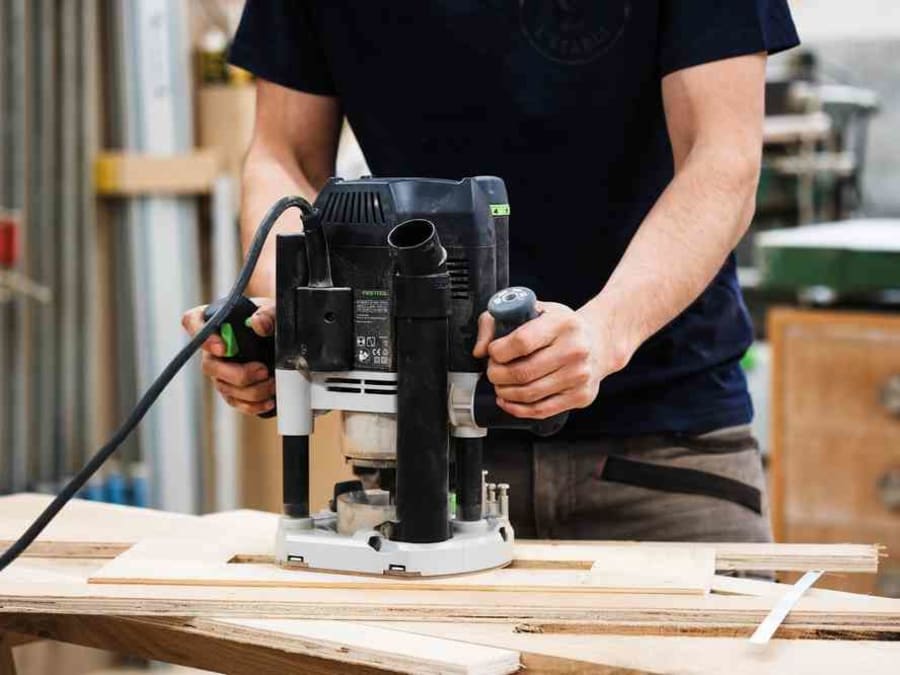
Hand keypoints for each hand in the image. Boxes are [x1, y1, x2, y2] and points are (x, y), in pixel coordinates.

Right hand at [181, 298, 275, 415]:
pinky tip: (269, 401)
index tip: (223, 348)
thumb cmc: (271, 319)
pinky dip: (252, 405)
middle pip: (209, 365)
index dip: (204, 337)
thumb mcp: (273, 311)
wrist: (280, 337)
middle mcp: (211, 347)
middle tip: (262, 371)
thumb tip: (258, 324)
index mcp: (215, 320)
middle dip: (237, 374)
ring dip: (250, 391)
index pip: (192, 322)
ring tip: (272, 384)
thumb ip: (267, 314)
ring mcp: (219, 370)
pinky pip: (234, 401)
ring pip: (224, 387)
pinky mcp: (231, 388)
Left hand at [473, 301, 610, 419]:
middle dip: (497, 375)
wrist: (599, 342)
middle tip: (492, 371)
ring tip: (500, 384)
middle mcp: (575, 350)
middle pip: (522, 372)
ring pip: (529, 394)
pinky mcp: (580, 396)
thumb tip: (480, 351)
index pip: (521, 342)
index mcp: (563, 324)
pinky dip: (517, 409)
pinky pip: (541, 410)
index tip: (493, 352)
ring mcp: (579, 376)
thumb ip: (496, 321)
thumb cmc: (562, 326)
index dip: (498, 351)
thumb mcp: (533, 310)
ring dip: (505, 392)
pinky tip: (508, 401)